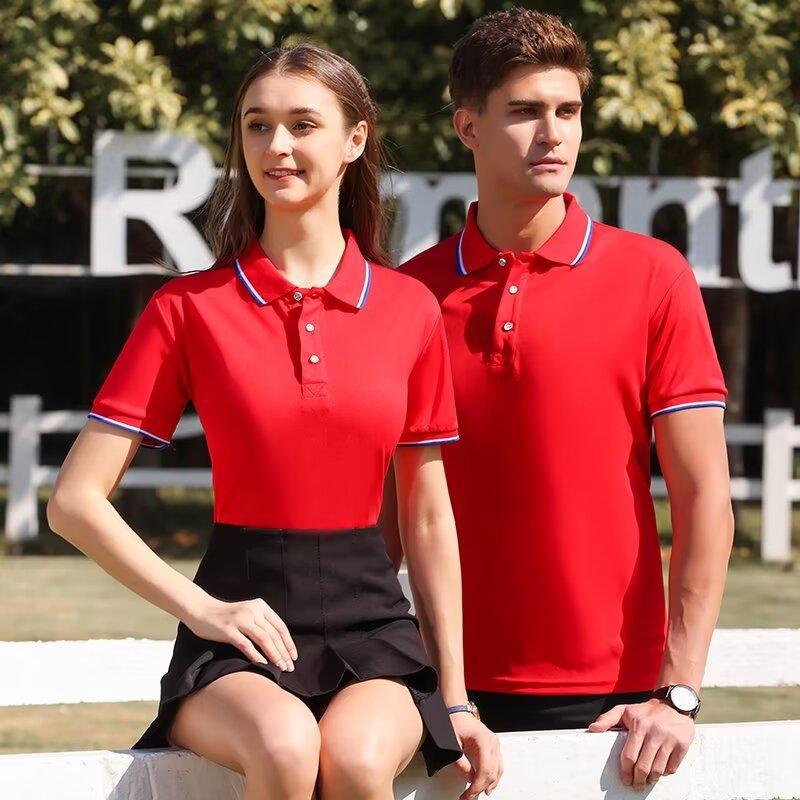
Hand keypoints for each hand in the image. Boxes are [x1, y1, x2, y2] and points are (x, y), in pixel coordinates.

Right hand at [183, 596, 297, 670]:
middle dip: (283, 653)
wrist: (202, 610)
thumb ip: (262, 623)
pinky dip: (256, 655)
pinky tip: (262, 664)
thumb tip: (279, 644)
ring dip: (274, 655)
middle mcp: (252, 611)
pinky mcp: (228, 630)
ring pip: (263, 639)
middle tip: (289, 667)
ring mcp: (240, 620)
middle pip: (273, 634)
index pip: (280, 626)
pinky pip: (245, 644)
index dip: (288, 643)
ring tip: (279, 668)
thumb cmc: (227, 616)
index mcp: (260, 606)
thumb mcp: (248, 613)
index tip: (293, 657)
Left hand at [449, 713, 502, 798]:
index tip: (468, 795)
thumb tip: (469, 778)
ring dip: (489, 784)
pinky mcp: (493, 747)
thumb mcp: (452, 743)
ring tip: (477, 793)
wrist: (457, 710)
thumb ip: (460, 762)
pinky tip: (487, 784)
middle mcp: (493, 743)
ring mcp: (494, 744)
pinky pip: (497, 765)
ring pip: (498, 770)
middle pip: (492, 772)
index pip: (485, 770)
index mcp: (484, 741)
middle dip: (481, 787)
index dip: (477, 786)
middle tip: (468, 796)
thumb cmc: (454, 722)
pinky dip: (492, 777)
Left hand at [588, 698, 693, 788]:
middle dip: (638, 780)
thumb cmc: (646, 710)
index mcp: (638, 725)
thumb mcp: (625, 709)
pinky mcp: (682, 744)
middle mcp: (654, 732)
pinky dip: (665, 773)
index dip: (625, 771)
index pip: (629, 755)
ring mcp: (669, 739)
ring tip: (646, 781)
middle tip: (635, 785)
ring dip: (651, 779)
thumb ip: (607, 719)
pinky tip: (660, 771)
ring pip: (658, 769)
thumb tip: (592, 729)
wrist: (673, 702)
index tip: (625, 779)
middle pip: (643, 766)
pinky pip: (672, 767)